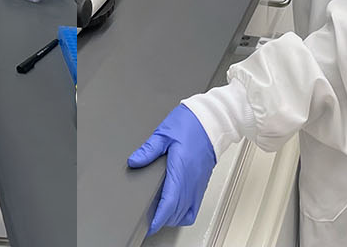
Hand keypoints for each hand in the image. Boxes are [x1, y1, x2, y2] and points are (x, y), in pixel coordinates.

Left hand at [127, 104, 216, 234]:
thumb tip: (134, 161)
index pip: (169, 202)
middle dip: (163, 220)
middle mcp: (191, 180)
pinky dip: (185, 213)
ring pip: (187, 211)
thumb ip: (148, 150)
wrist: (213, 120)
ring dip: (174, 218)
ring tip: (160, 217)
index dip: (159, 217)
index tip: (150, 225)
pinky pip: (195, 205)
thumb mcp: (163, 133)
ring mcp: (198, 183)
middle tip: (149, 222)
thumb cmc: (191, 124)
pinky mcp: (202, 182)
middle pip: (177, 211)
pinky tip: (176, 209)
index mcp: (181, 169)